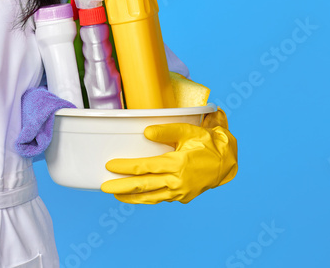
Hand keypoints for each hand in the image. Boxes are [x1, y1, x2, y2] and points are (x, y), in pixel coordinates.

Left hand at [101, 109, 236, 203]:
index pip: (145, 167)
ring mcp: (180, 192)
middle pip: (144, 186)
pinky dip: (147, 198)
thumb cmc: (206, 143)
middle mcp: (177, 181)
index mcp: (177, 164)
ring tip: (115, 194)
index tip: (110, 165)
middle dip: (122, 186)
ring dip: (132, 197)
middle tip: (104, 187)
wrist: (226, 163)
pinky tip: (136, 196)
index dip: (126, 167)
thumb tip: (145, 133)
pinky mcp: (182, 197)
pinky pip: (160, 198)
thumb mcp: (188, 131)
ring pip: (151, 197)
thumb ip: (166, 130)